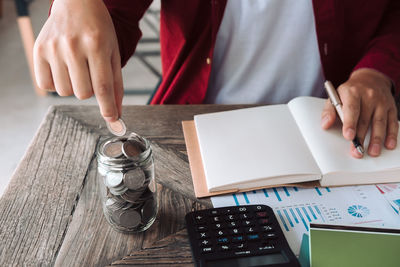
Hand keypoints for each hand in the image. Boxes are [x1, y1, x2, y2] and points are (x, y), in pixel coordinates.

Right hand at [33, 0, 122, 121]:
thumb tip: (116, 114)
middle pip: (83, 93)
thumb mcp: (113, 53)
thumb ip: (116, 84)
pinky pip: (46, 85)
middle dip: (90, 90)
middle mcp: (73, 46)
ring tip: (77, 68)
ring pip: (65, 92)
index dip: (108, 108)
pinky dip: (56, 83)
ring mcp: (53, 47)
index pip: (103, 86)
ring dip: (74, 87)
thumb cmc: (99, 29)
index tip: (112, 121)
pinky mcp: (38, 49)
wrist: (76, 3)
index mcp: (96, 45)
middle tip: (90, 72)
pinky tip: (63, 69)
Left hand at [321, 68, 398, 157]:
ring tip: (372, 152)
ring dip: (376, 139)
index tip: (348, 136)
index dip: (350, 123)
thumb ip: (329, 111)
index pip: (351, 109)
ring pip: (380, 122)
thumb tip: (325, 125)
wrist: (370, 78)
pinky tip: (389, 145)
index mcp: (352, 92)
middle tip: (357, 151)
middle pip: (365, 119)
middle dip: (361, 137)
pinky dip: (391, 134)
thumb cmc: (350, 92)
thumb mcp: (335, 96)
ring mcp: (381, 101)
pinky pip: (392, 122)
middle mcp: (369, 96)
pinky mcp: (391, 107)